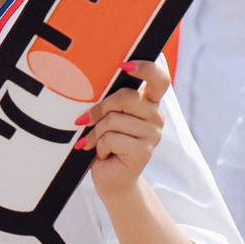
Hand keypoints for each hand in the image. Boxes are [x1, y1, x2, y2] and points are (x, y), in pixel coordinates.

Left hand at [79, 58, 169, 198]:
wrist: (112, 179)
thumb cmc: (107, 143)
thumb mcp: (108, 117)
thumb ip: (110, 102)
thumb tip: (93, 85)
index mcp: (149, 103)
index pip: (158, 79)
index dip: (145, 68)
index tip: (124, 64)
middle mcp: (156, 116)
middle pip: (127, 97)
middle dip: (100, 109)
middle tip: (85, 120)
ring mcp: (153, 134)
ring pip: (114, 120)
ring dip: (96, 133)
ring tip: (94, 143)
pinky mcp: (144, 151)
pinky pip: (112, 138)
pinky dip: (99, 146)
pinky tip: (102, 154)